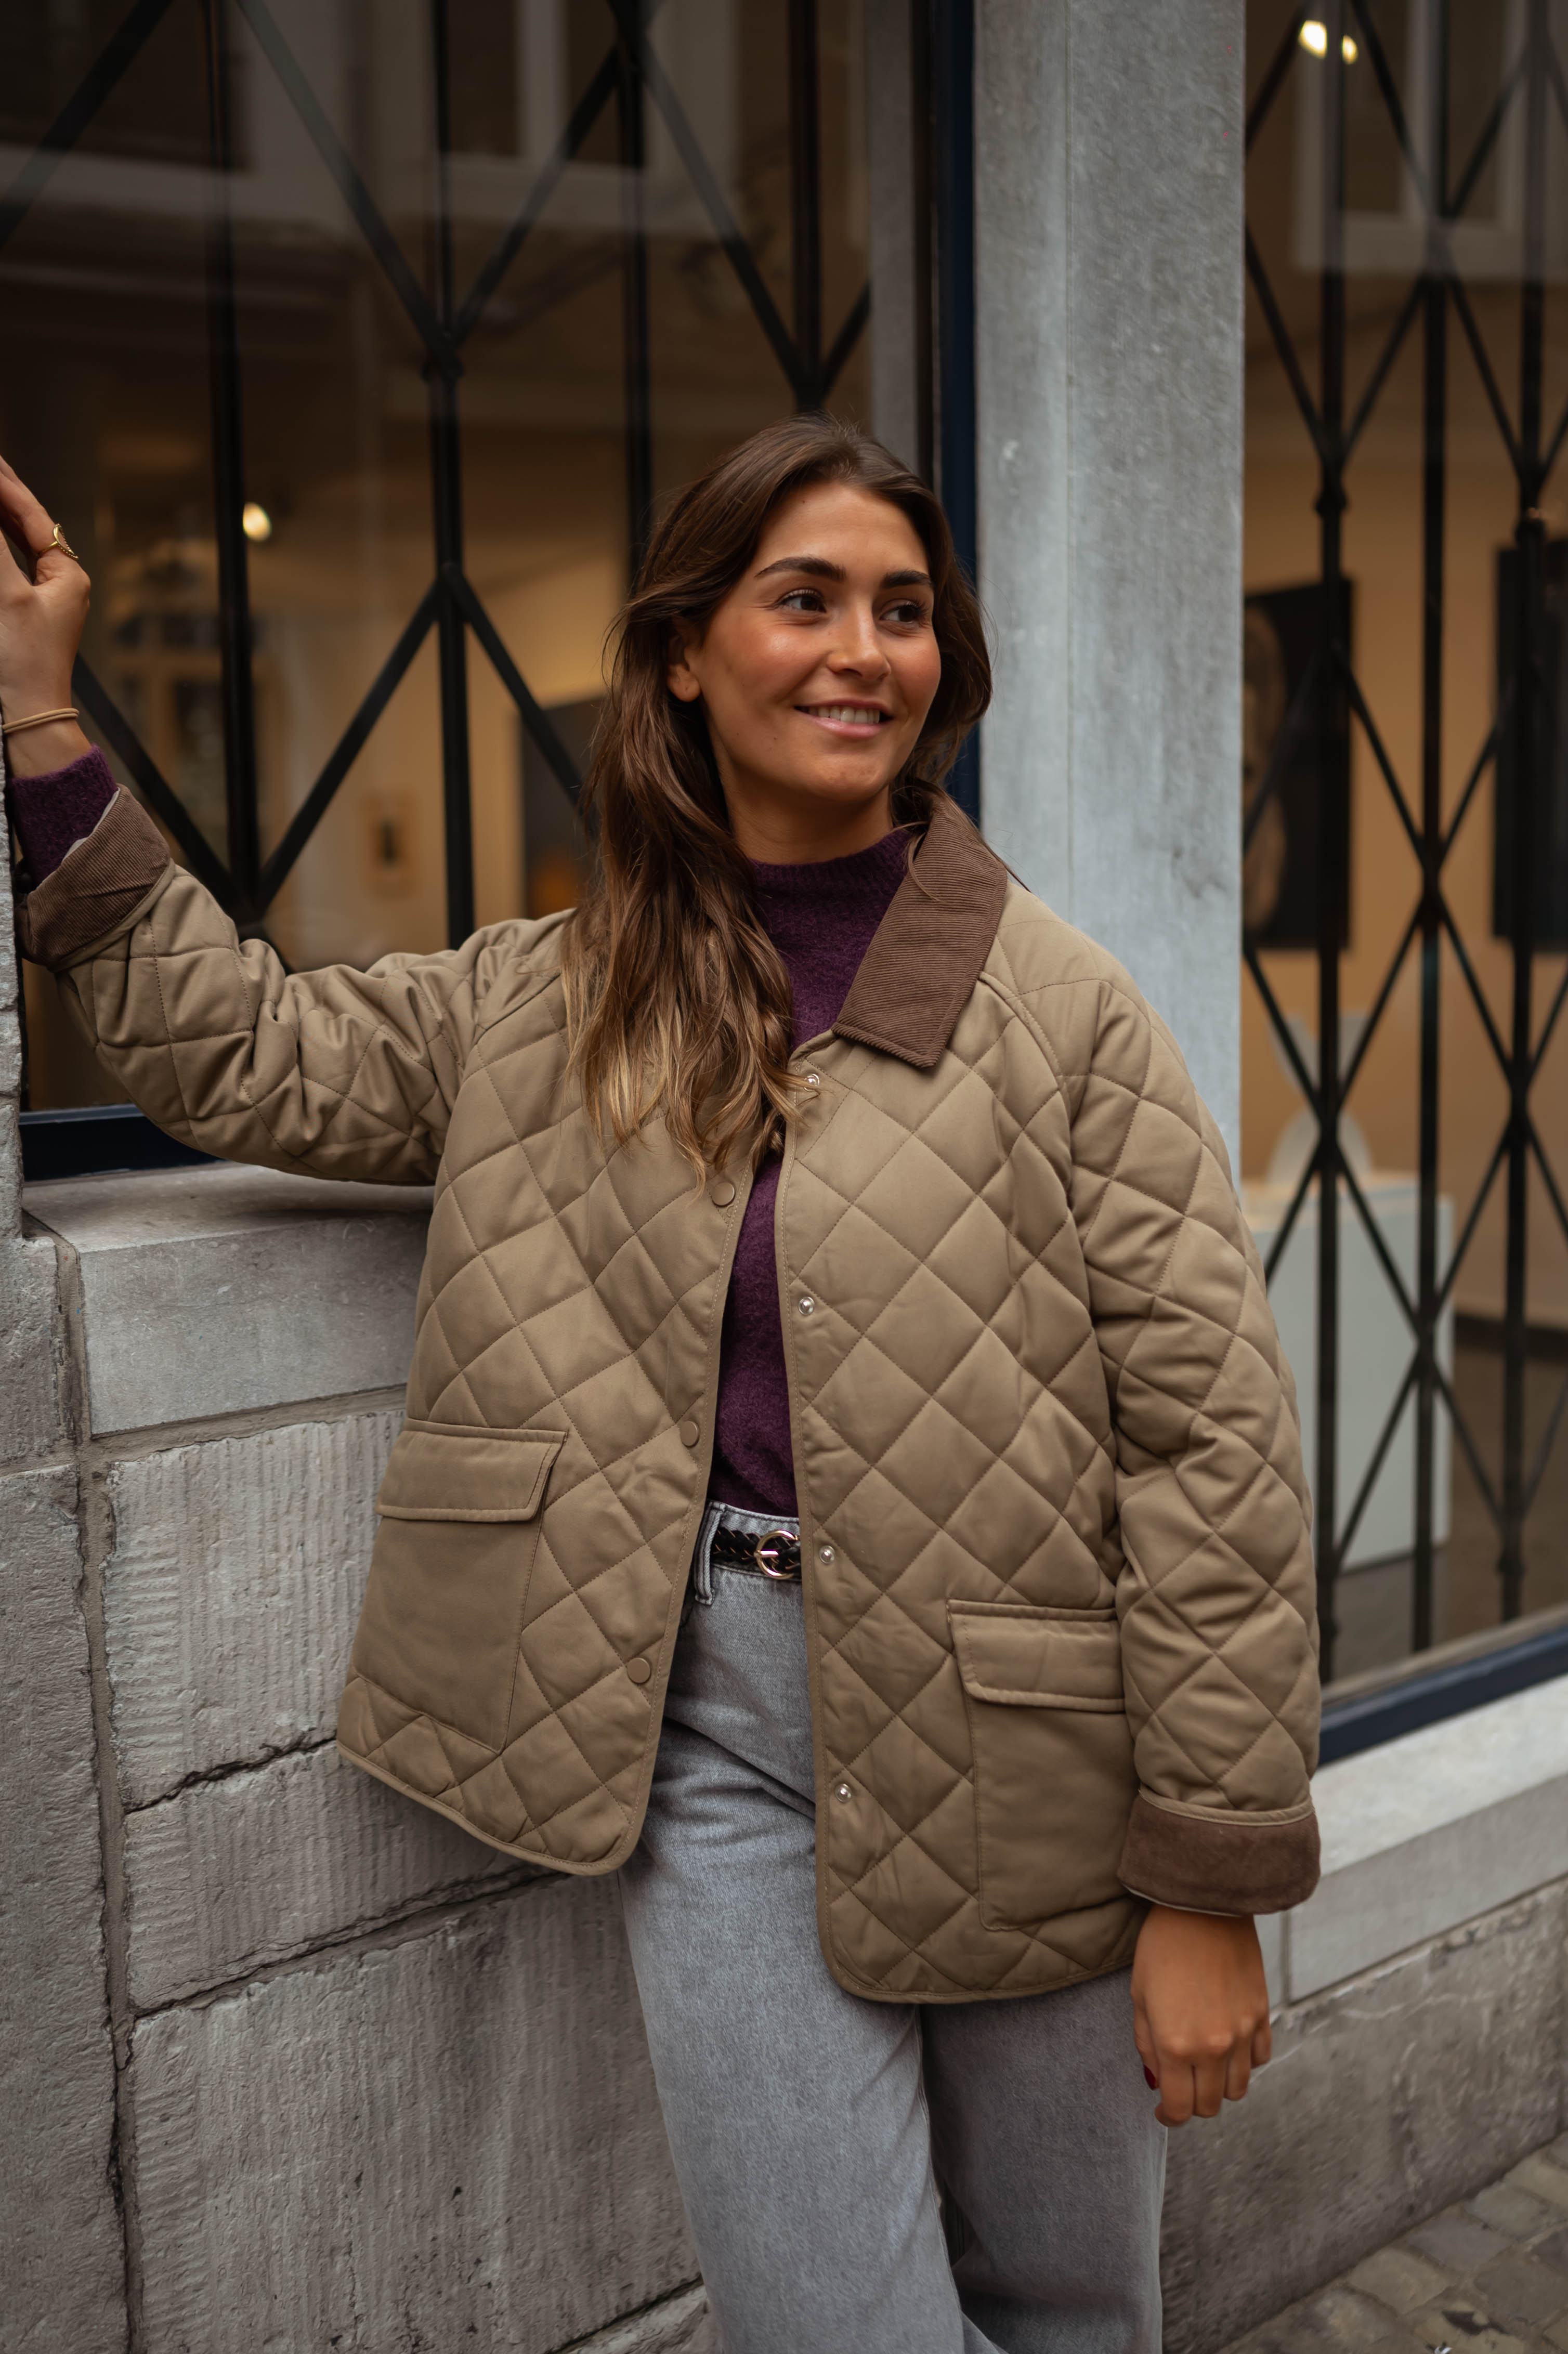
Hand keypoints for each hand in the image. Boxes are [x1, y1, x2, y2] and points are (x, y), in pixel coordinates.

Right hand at [0, 451, 92, 776]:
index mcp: (68, 575)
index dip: (3, 485)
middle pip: (24, 523)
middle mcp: (61, 582)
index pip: (30, 515)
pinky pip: (7, 564)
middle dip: (0, 494)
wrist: (27, 715)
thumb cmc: (23, 662)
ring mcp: (43, 597)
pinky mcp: (24, 612)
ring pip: (13, 542)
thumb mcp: (4, 595)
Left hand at [1131, 1904, 1270, 2127]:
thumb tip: (1157, 2078)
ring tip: (1204, 2067)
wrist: (1203, 1905)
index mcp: (1176, 2045)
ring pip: (1238, 2088)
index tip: (1162, 2111)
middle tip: (1181, 2087)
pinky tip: (1229, 2046)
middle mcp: (1213, 2047)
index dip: (1168, 2117)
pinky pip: (1259, 2058)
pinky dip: (1244, 2062)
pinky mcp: (1261, 2015)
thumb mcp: (1140, 1996)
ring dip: (1219, 2086)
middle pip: (1210, 2105)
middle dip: (1192, 2104)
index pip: (1179, 2108)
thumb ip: (1147, 2044)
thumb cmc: (1161, 1946)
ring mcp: (1242, 2033)